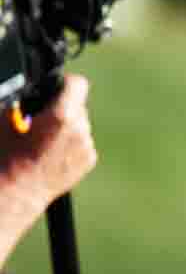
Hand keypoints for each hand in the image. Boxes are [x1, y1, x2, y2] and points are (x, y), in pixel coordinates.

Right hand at [1, 75, 98, 215]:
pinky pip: (82, 142)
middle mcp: (80, 129)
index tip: (56, 89)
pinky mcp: (89, 159)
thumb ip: (28, 100)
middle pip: (78, 106)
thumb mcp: (8, 119)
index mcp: (62, 116)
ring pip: (81, 124)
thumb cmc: (7, 154)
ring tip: (43, 140)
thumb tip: (37, 90)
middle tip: (42, 120)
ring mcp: (87, 146)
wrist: (16, 190)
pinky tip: (51, 153)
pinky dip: (70, 143)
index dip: (65, 84)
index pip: (77, 84)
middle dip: (63, 108)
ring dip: (67, 127)